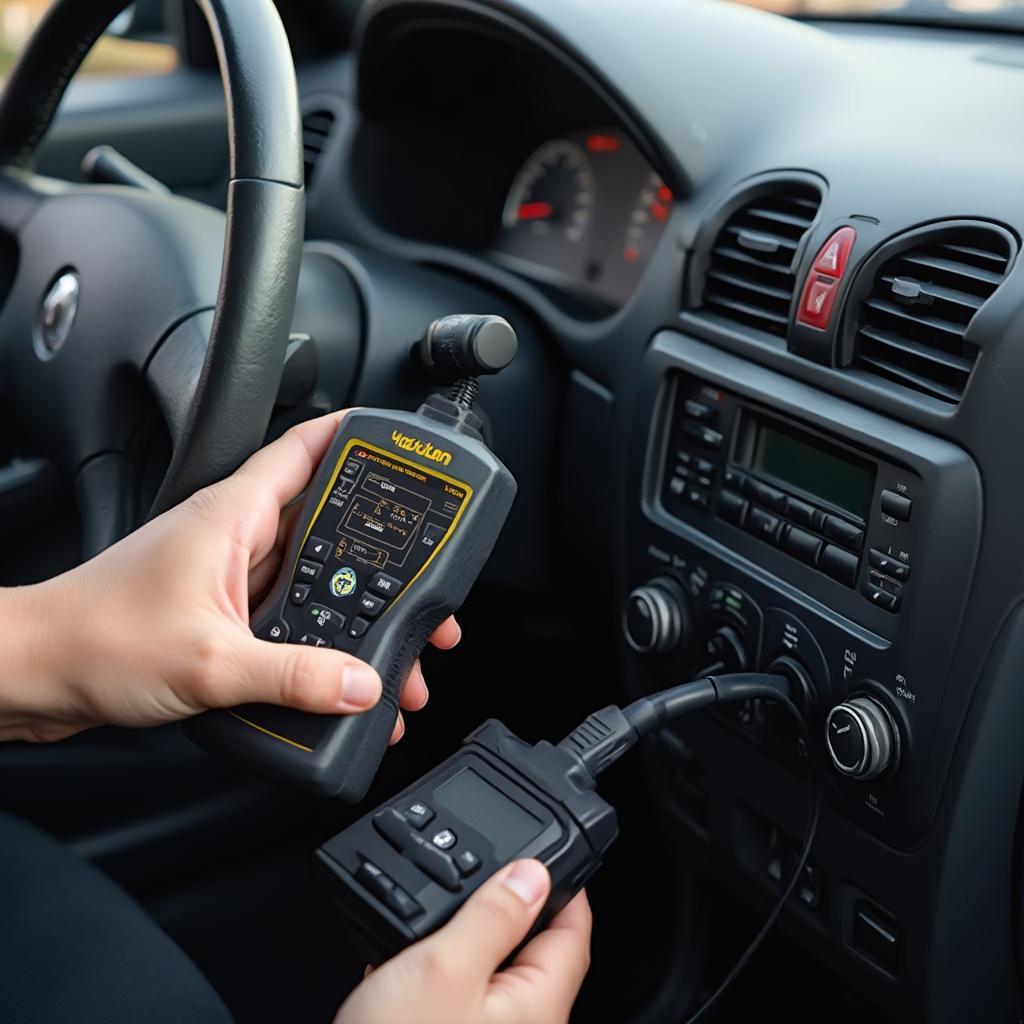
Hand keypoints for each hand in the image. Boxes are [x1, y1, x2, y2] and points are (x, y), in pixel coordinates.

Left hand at [0, 411, 459, 742]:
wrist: (35, 673)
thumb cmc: (96, 641)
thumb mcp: (209, 662)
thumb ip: (292, 676)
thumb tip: (361, 684)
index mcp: (233, 516)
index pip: (308, 449)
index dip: (359, 439)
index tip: (404, 447)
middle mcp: (235, 536)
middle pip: (326, 524)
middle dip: (382, 553)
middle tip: (427, 580)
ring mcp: (230, 575)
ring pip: (312, 576)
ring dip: (353, 605)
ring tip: (396, 642)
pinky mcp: (223, 612)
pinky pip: (289, 614)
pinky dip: (321, 636)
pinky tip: (340, 670)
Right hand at [334, 861, 591, 1023]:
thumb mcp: (445, 967)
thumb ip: (493, 915)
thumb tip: (533, 874)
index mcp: (537, 1006)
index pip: (573, 933)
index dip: (566, 886)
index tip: (553, 851)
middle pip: (535, 953)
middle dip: (513, 908)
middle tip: (490, 868)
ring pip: (491, 975)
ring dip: (469, 938)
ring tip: (441, 907)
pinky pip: (457, 1000)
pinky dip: (439, 972)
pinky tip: (405, 962)